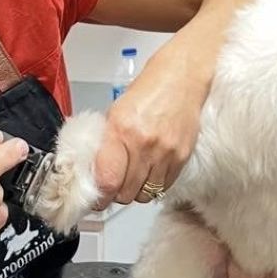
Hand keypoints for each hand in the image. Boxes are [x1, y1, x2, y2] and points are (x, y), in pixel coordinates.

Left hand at [93, 57, 204, 205]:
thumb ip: (105, 144)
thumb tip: (93, 173)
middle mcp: (144, 145)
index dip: (98, 196)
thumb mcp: (116, 112)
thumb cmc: (148, 92)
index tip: (94, 198)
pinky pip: (163, 188)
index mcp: (121, 131)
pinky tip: (149, 173)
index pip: (107, 181)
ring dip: (134, 192)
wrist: (183, 79)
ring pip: (144, 195)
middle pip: (125, 193)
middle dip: (115, 194)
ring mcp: (166, 153)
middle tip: (112, 186)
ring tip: (132, 179)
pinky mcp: (182, 158)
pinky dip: (153, 186)